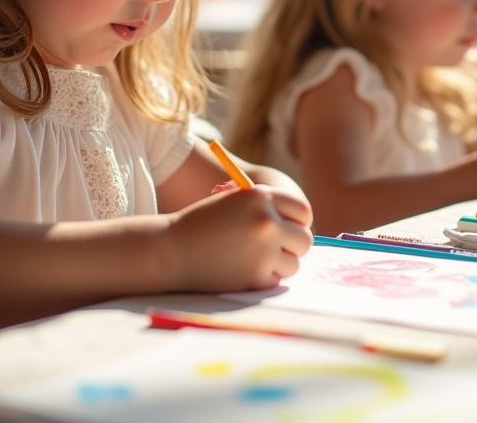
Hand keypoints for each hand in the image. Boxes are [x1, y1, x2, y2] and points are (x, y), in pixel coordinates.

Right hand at [164, 186, 312, 292]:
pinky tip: (244, 271)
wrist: (171, 249)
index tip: (291, 230)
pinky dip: (264, 279)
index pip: (302, 211)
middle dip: (294, 247)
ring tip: (257, 261)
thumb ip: (266, 207)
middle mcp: (266, 221)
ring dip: (280, 265)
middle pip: (304, 239)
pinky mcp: (256, 277)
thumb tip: (299, 223)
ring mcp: (263, 250)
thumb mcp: (234, 201)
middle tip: (279, 250)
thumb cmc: (202, 224)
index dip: (298, 222)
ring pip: (294, 264)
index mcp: (261, 196)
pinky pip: (276, 281)